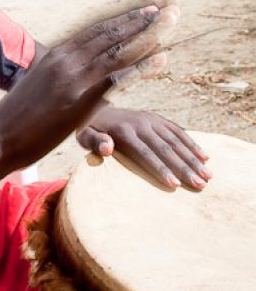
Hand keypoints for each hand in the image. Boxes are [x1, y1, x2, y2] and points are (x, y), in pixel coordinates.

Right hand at [0, 5, 170, 174]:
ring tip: (170, 22)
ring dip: (147, 35)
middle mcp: (65, 62)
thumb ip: (53, 77)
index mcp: (55, 57)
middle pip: (109, 34)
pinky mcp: (79, 103)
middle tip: (165, 9)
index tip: (142, 12)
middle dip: (139, 20)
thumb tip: (63, 76)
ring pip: (117, 51)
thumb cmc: (14, 119)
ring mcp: (73, 81)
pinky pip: (117, 79)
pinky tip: (161, 59)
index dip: (121, 20)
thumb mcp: (35, 87)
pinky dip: (141, 67)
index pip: (94, 32)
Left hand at [77, 108, 210, 189]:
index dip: (160, 169)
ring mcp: (151, 120)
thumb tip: (107, 149)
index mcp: (123, 131)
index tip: (175, 185)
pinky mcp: (157, 118)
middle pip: (166, 149)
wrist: (94, 104)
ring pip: (176, 141)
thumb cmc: (86, 128)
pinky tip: (205, 158)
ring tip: (208, 177)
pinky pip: (178, 131)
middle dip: (184, 168)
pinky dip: (192, 145)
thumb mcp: (83, 135)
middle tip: (200, 185)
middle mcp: (141, 123)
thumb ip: (94, 142)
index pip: (145, 153)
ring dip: (193, 159)